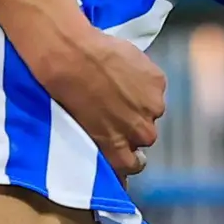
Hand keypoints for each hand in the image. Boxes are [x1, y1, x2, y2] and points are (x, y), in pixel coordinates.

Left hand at [23, 24, 164, 178]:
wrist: (72, 57)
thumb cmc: (66, 94)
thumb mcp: (80, 129)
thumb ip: (100, 142)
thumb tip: (106, 146)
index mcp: (118, 150)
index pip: (133, 165)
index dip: (129, 154)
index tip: (123, 146)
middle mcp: (140, 134)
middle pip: (146, 136)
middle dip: (135, 125)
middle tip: (118, 108)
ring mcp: (153, 107)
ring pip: (152, 110)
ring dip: (141, 102)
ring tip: (120, 85)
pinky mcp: (158, 83)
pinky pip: (155, 86)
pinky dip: (145, 80)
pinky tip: (126, 69)